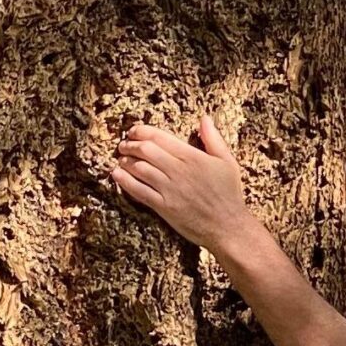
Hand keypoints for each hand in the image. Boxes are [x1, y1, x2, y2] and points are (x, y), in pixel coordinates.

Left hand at [109, 115, 252, 252]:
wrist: (228, 226)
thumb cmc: (229, 194)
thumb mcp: (227, 162)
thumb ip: (213, 139)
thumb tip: (205, 118)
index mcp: (191, 157)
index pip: (160, 137)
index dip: (142, 131)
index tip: (134, 131)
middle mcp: (178, 171)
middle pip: (145, 150)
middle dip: (130, 144)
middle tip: (123, 145)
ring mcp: (169, 189)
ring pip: (139, 169)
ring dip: (125, 161)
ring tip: (120, 159)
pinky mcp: (163, 207)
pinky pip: (139, 191)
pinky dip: (125, 181)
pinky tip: (117, 175)